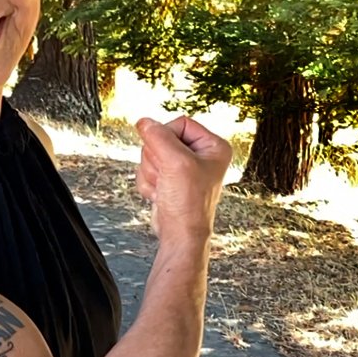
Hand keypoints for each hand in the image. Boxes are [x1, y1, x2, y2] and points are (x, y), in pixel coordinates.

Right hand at [134, 115, 231, 243]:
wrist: (180, 234)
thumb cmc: (189, 203)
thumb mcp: (176, 163)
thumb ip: (159, 137)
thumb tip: (144, 122)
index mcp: (213, 146)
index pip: (179, 123)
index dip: (166, 137)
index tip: (168, 156)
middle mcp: (200, 154)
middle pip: (161, 138)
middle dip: (156, 159)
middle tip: (167, 176)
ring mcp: (182, 167)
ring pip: (150, 154)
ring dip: (151, 172)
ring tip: (165, 188)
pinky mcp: (168, 178)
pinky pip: (146, 169)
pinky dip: (148, 182)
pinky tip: (160, 194)